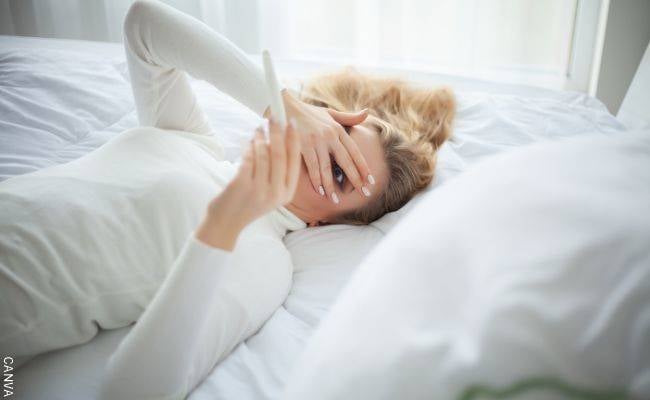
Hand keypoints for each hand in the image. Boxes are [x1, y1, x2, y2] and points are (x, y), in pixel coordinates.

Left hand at [195, 118, 300, 249]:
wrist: (226, 223)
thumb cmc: (248, 204)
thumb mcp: (271, 193)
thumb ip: (278, 171)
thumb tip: (278, 138)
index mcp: (287, 193)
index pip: (294, 161)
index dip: (294, 139)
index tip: (291, 123)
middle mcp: (276, 192)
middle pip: (279, 154)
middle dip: (277, 132)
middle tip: (273, 117)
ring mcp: (259, 190)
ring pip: (263, 154)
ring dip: (260, 138)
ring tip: (258, 130)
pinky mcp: (242, 185)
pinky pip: (248, 158)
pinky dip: (248, 147)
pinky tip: (248, 142)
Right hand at [272, 90, 374, 203]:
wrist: (282, 103)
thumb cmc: (306, 111)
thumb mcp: (329, 112)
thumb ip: (348, 117)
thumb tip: (367, 113)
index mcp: (338, 129)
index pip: (355, 151)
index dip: (363, 167)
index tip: (371, 181)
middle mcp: (330, 135)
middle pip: (346, 161)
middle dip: (356, 179)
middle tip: (364, 194)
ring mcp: (315, 140)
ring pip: (327, 168)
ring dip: (332, 186)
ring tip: (337, 200)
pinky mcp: (301, 145)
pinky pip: (311, 167)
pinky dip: (316, 180)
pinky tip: (320, 191)